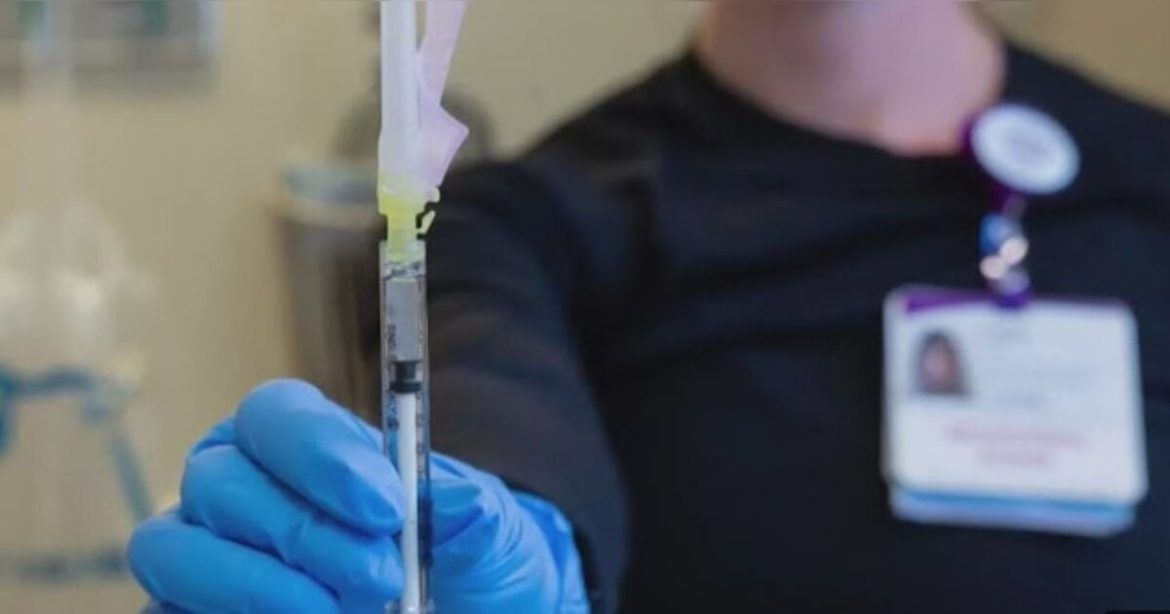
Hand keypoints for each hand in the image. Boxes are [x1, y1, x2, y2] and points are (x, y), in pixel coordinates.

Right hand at [127, 380, 587, 612]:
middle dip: (303, 530)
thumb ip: (470, 510)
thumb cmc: (462, 561)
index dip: (320, 453)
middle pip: (220, 482)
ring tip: (337, 613)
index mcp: (299, 443)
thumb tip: (453, 502)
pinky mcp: (187, 610)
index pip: (274, 415)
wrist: (464, 610)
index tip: (386, 506)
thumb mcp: (487, 533)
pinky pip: (172, 609)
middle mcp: (236, 490)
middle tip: (381, 574)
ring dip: (257, 583)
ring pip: (174, 550)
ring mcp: (204, 557)